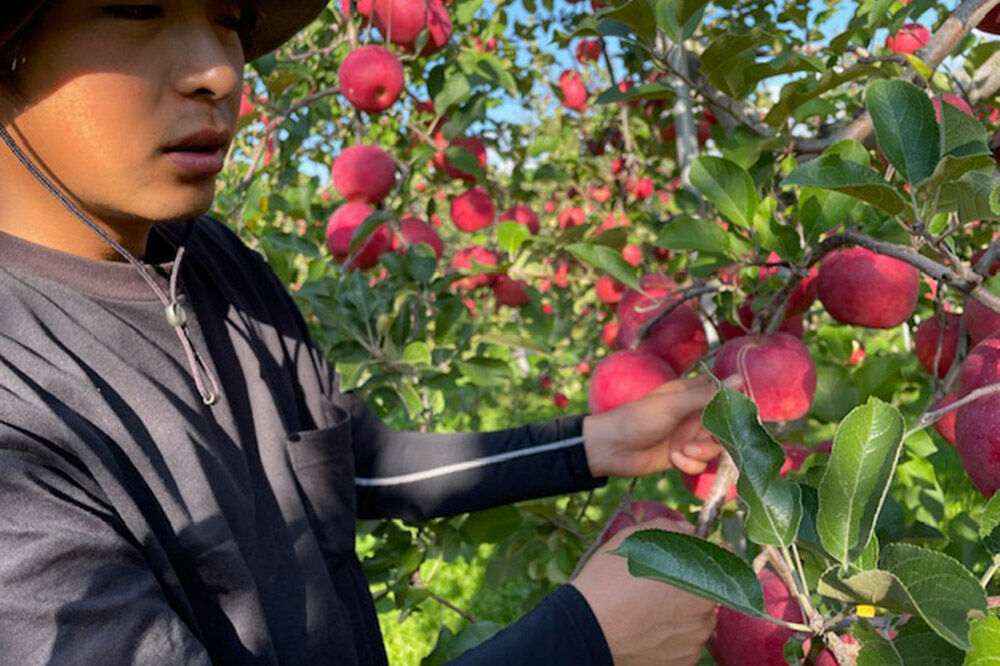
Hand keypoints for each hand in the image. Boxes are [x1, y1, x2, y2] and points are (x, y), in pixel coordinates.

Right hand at [571, 518, 716, 665]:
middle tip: (659, 582)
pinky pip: (685, 642)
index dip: (706, 553)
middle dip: (691, 583)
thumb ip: (671, 528)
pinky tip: (648, 626)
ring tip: (648, 607)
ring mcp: (694, 642)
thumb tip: (690, 531)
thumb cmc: (610, 579)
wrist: (587, 627)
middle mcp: (706, 614)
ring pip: (696, 619)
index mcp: (703, 580)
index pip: (722, 559)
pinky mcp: (682, 662)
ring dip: (682, 611)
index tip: (690, 554)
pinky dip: (672, 634)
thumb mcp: (636, 537)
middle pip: (709, 591)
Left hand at [582, 375, 735, 477]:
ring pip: (714, 447)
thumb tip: (740, 378)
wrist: (611, 449)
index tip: (741, 416)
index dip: (735, 405)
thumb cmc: (638, 418)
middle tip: (703, 439)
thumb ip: (707, 395)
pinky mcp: (682, 457)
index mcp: (691, 394)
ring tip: (683, 451)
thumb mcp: (674, 405)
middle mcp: (693, 414)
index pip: (724, 395)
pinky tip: (674, 460)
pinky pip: (700, 463)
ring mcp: (688, 436)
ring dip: (702, 452)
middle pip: (724, 426)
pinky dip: (690, 465)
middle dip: (718, 436)